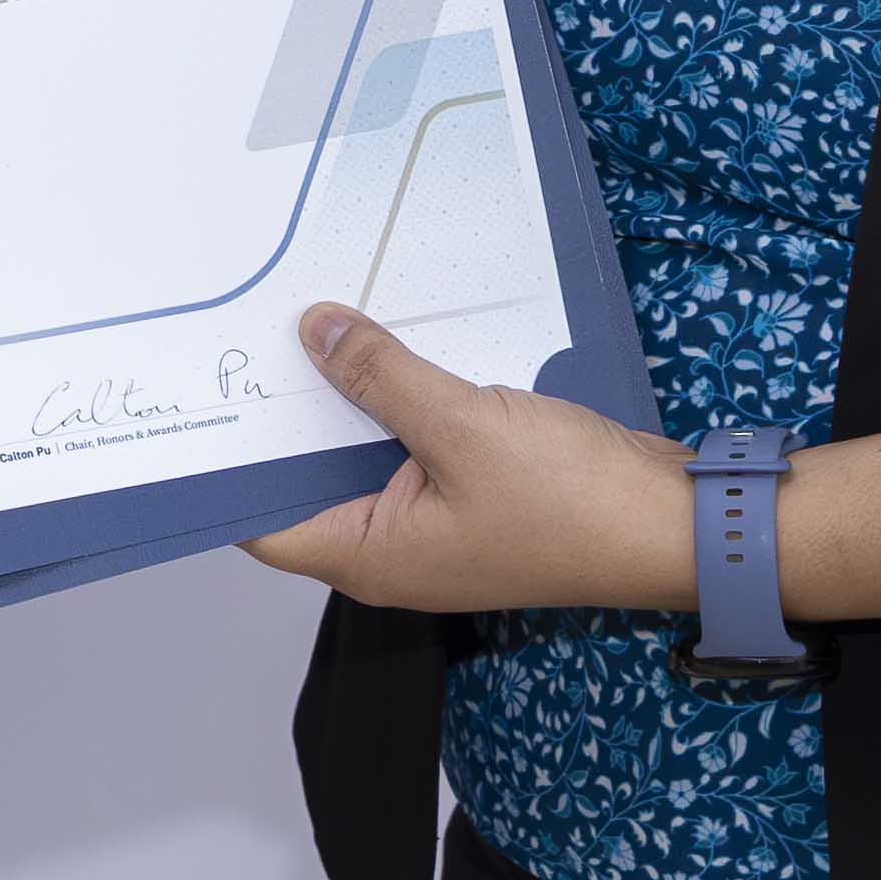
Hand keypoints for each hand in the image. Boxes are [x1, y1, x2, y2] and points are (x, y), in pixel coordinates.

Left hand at [239, 304, 696, 616]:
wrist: (675, 522)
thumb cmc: (574, 503)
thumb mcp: (462, 425)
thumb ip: (382, 378)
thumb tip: (316, 334)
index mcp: (372, 557)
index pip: (265, 524)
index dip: (231, 466)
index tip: (204, 400)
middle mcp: (394, 549)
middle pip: (313, 479)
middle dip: (290, 412)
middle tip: (252, 334)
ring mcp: (436, 521)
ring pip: (367, 454)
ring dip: (351, 396)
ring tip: (311, 322)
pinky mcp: (475, 491)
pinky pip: (417, 442)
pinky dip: (402, 398)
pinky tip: (390, 341)